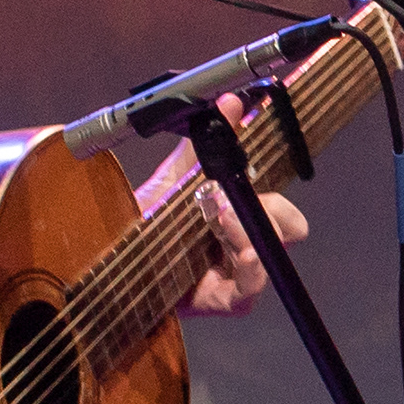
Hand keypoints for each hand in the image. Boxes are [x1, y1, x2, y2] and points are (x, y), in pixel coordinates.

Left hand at [149, 97, 309, 316]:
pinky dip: (251, 269)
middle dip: (269, 210)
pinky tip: (243, 253)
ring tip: (219, 218)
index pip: (281, 208)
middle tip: (234, 200)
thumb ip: (203, 146)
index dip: (277, 195)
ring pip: (270, 253)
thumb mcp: (176, 179)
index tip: (254, 173)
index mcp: (242, 218)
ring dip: (247, 231)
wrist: (115, 257)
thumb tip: (230, 103)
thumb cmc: (150, 223)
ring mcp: (239, 276)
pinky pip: (251, 289)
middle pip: (287, 228)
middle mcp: (246, 246)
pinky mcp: (225, 300)